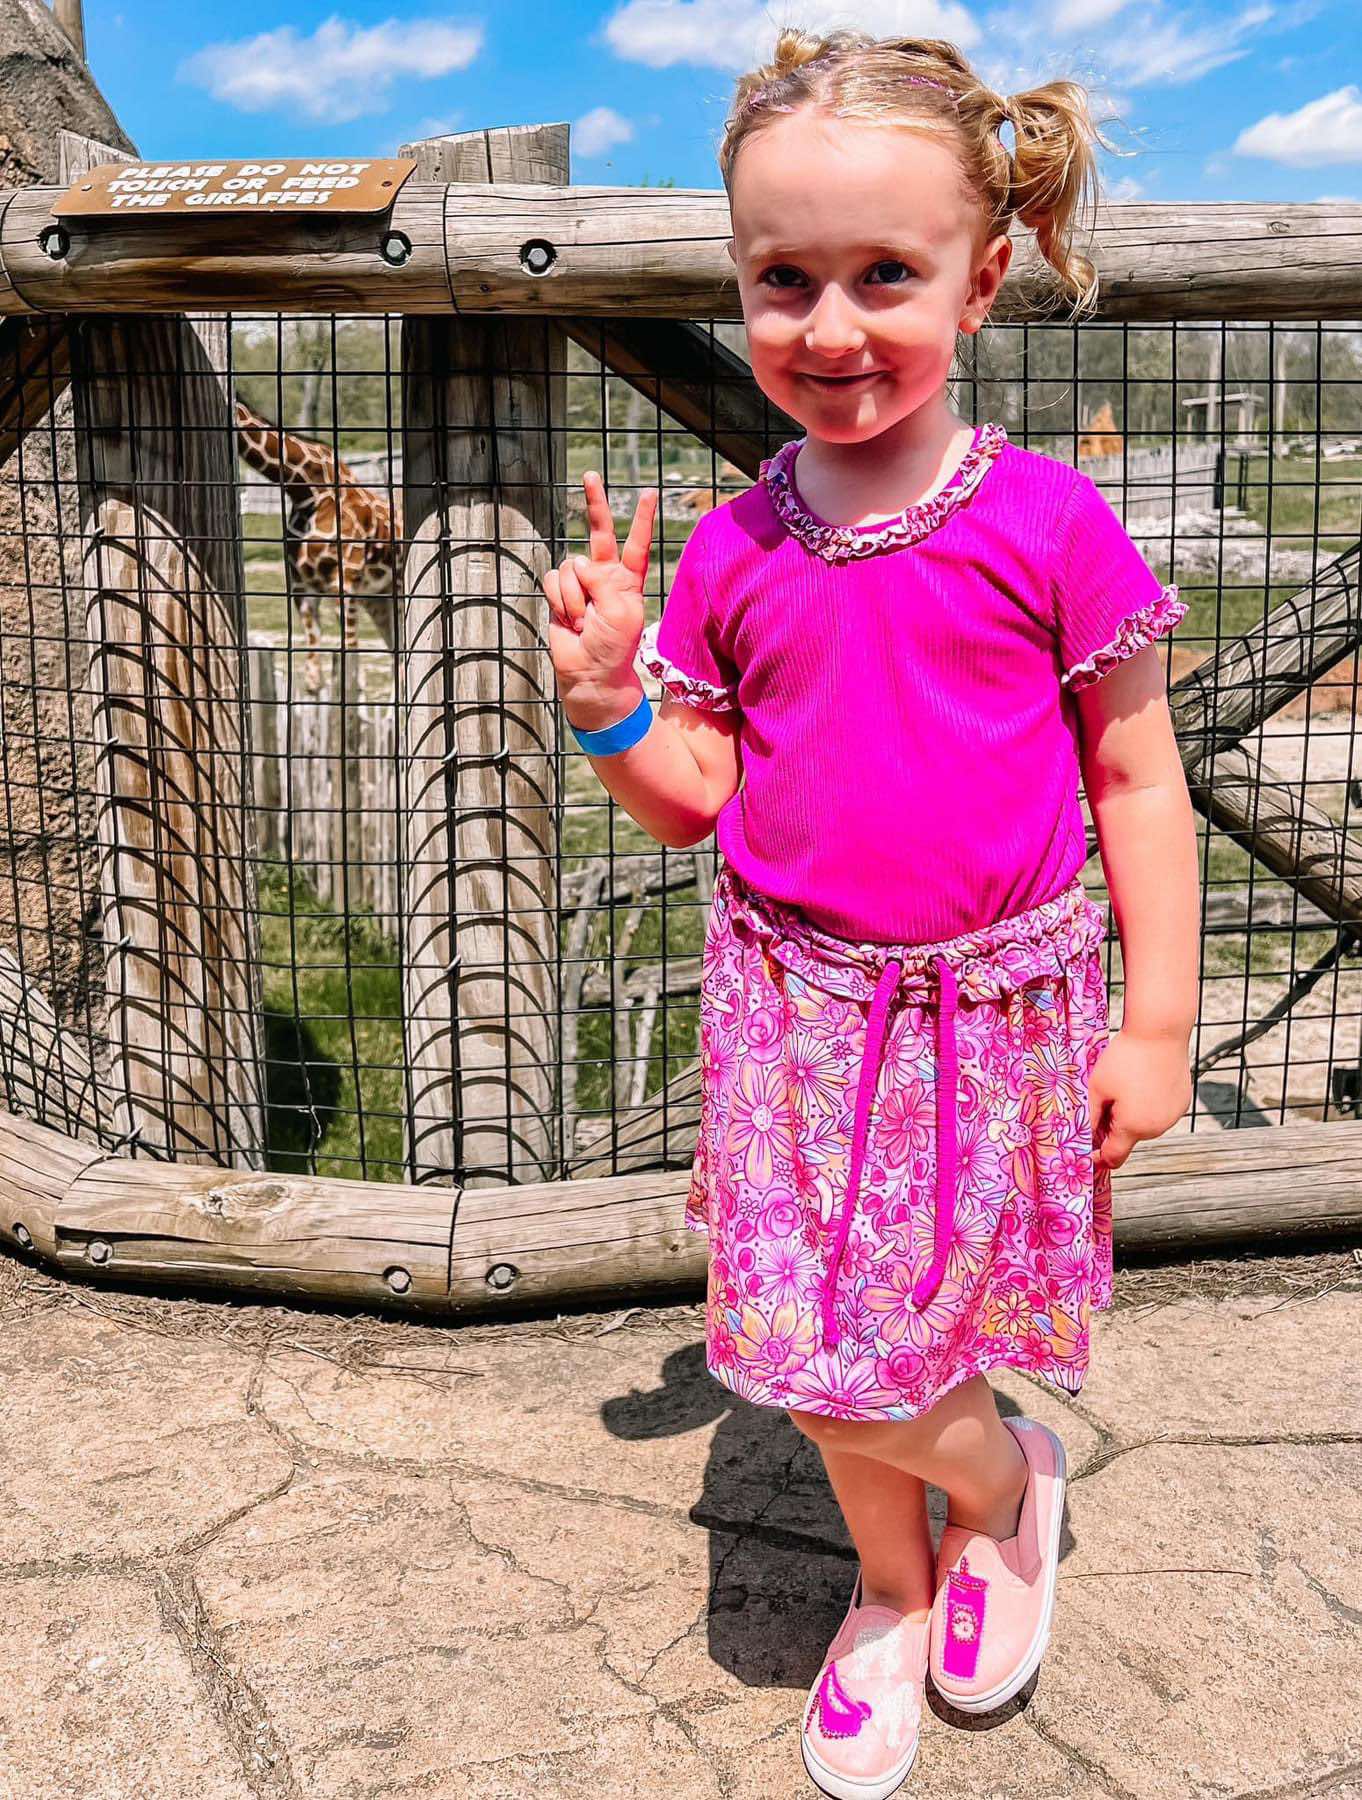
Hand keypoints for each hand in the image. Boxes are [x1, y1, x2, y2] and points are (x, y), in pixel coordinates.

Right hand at [542, 472, 658, 696]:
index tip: (649, 493)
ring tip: (585, 621)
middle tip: (590, 475)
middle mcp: (605, 575)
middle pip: (600, 533)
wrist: (590, 672)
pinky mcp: (559, 593)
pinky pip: (554, 580)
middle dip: (595, 503)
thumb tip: (578, 564)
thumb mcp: (621, 612)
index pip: (637, 544)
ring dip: (575, 597)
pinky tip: (570, 620)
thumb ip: (604, 583)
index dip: (642, 519)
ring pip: (571, 567)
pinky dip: (561, 601)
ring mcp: (581, 583)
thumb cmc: (614, 647)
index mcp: (629, 580)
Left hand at [1088, 1030, 1192, 1171]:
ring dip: (1131, 1116)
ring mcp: (1172, 1116)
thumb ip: (1089, 1117)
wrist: (1160, 1032)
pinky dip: (1148, 1105)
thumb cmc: (1125, 1058)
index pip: (1113, 1158)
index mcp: (1133, 1127)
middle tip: (1105, 1099)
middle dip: (1113, 1127)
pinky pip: (1159, 1112)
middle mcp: (1157, 1127)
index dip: (1098, 1158)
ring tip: (1126, 1086)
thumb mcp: (1097, 1088)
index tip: (1088, 1151)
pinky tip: (1142, 1082)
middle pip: (1128, 1138)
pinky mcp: (1182, 1103)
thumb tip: (1084, 1138)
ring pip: (1144, 1125)